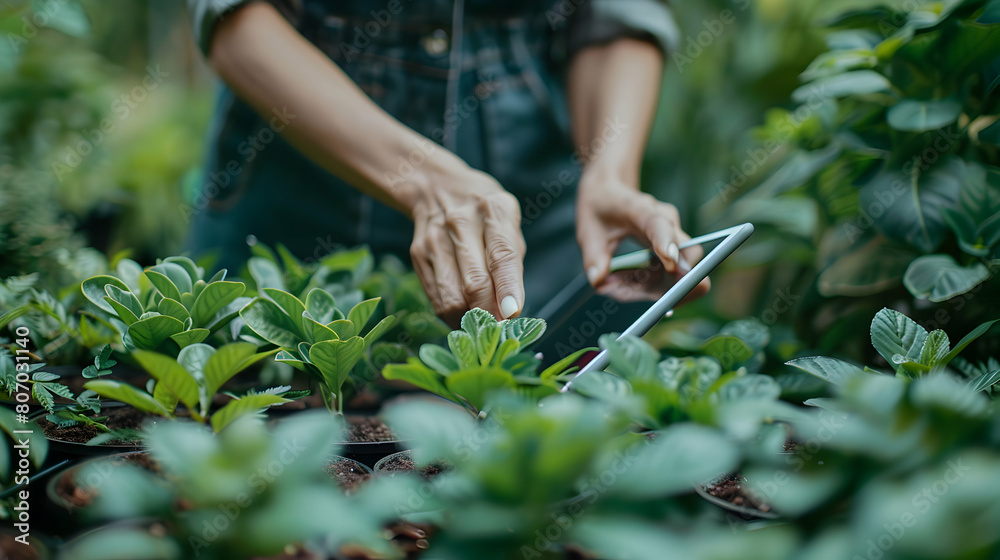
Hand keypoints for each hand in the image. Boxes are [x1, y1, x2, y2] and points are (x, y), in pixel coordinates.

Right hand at [408, 167, 525, 326]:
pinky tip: (464, 316)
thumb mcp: (507, 224)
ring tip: (483, 328)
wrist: (438, 188)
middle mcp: (461, 223)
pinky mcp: (418, 255)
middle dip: (489, 315)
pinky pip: (437, 299)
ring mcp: (435, 239)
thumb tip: (510, 313)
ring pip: (452, 298)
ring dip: (470, 321)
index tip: (513, 314)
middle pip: (474, 283)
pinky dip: (453, 316)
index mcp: (494, 211)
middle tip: (501, 331)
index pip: (502, 255)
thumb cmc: (485, 214)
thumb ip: (511, 265)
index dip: (508, 288)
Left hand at [576, 173, 709, 302]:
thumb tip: (600, 282)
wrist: (611, 189)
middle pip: (689, 253)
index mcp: (640, 209)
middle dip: (682, 283)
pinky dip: (654, 286)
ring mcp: (672, 235)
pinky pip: (672, 276)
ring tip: (622, 285)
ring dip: (659, 288)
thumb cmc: (600, 207)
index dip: (666, 243)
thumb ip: (593, 257)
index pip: (658, 224)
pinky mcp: (673, 250)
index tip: (671, 264)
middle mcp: (665, 221)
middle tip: (656, 302)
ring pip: (682, 271)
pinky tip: (629, 282)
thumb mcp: (587, 230)